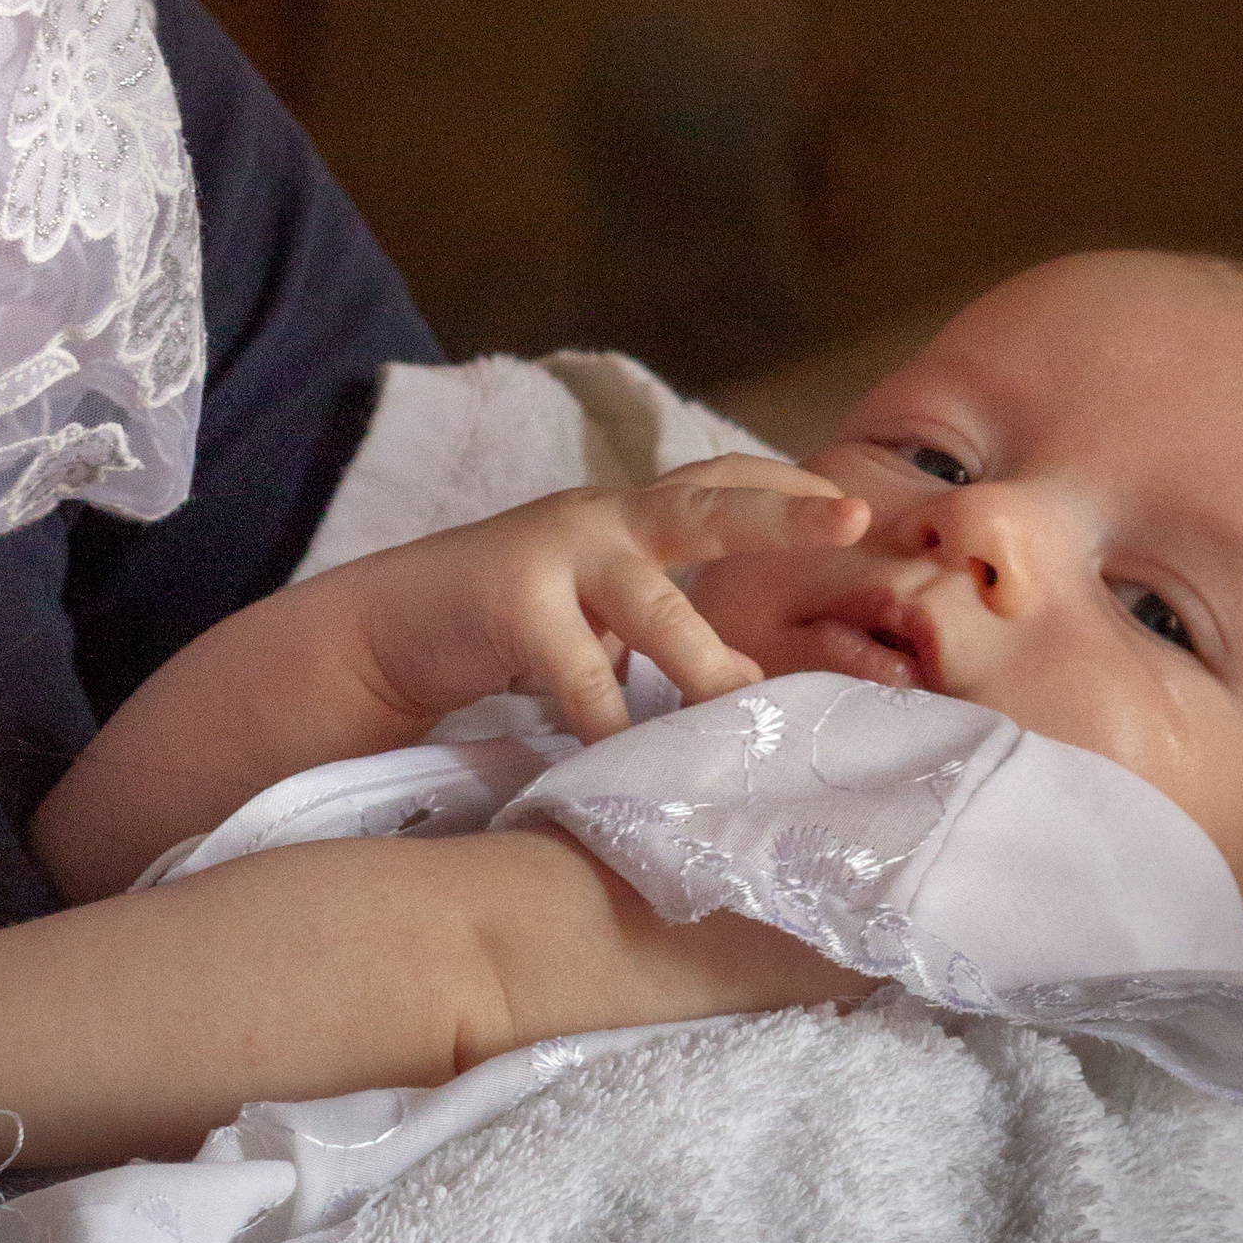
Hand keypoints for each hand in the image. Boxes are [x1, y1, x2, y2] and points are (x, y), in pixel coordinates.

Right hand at [326, 457, 866, 743]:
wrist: (388, 627)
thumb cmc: (509, 626)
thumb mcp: (595, 612)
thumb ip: (664, 628)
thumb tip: (750, 685)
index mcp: (625, 518)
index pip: (715, 479)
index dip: (785, 484)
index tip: (854, 506)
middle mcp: (599, 518)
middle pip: (702, 503)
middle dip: (781, 513)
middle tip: (853, 519)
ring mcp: (554, 553)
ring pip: (654, 604)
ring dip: (705, 664)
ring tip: (747, 713)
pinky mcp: (511, 602)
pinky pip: (581, 675)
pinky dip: (612, 726)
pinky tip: (628, 764)